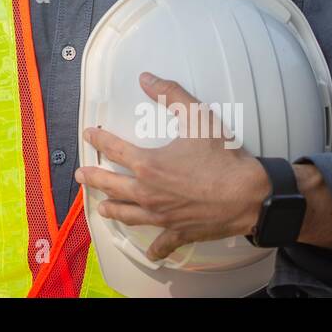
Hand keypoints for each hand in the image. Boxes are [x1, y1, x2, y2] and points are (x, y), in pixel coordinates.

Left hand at [75, 72, 268, 262]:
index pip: (114, 149)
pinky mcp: (179, 232)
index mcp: (148, 165)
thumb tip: (146, 78)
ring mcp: (162, 216)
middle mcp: (148, 193)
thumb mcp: (197, 117)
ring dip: (113, 210)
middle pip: (111, 185)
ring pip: (128, 215)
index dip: (98, 139)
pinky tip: (149, 253)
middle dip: (93, 178)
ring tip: (102, 208)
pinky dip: (154, 248)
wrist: (250, 196)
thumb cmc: (224, 158)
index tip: (89, 134)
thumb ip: (170, 93)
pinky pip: (162, 243)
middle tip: (81, 175)